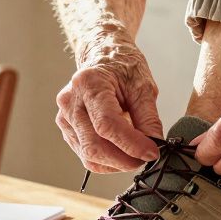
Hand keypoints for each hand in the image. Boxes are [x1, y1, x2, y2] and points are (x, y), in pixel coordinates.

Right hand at [56, 39, 162, 172]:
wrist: (102, 56)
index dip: (131, 144)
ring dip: (116, 163)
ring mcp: (65, 116)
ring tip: (136, 155)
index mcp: (89, 83)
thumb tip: (155, 146)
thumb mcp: (143, 86)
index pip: (107, 125)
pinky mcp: (67, 129)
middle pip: (94, 145)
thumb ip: (149, 118)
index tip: (152, 152)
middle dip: (124, 159)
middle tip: (146, 159)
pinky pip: (86, 155)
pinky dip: (107, 161)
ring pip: (89, 156)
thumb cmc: (122, 67)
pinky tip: (121, 153)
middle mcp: (71, 101)